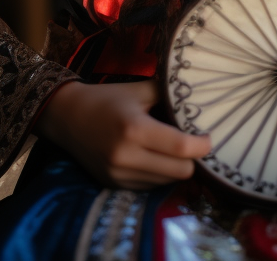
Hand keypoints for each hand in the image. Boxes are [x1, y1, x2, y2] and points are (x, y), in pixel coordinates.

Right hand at [35, 80, 210, 189]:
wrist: (68, 117)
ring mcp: (119, 175)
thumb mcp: (139, 90)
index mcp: (134, 128)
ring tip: (175, 150)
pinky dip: (159, 174)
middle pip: (180, 171)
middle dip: (192, 159)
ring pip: (166, 181)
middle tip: (194, 144)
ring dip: (176, 168)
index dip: (202, 145)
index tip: (209, 137)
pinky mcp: (115, 185)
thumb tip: (200, 99)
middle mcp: (126, 156)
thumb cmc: (108, 98)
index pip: (181, 147)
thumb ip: (169, 95)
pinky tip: (156, 157)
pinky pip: (150, 186)